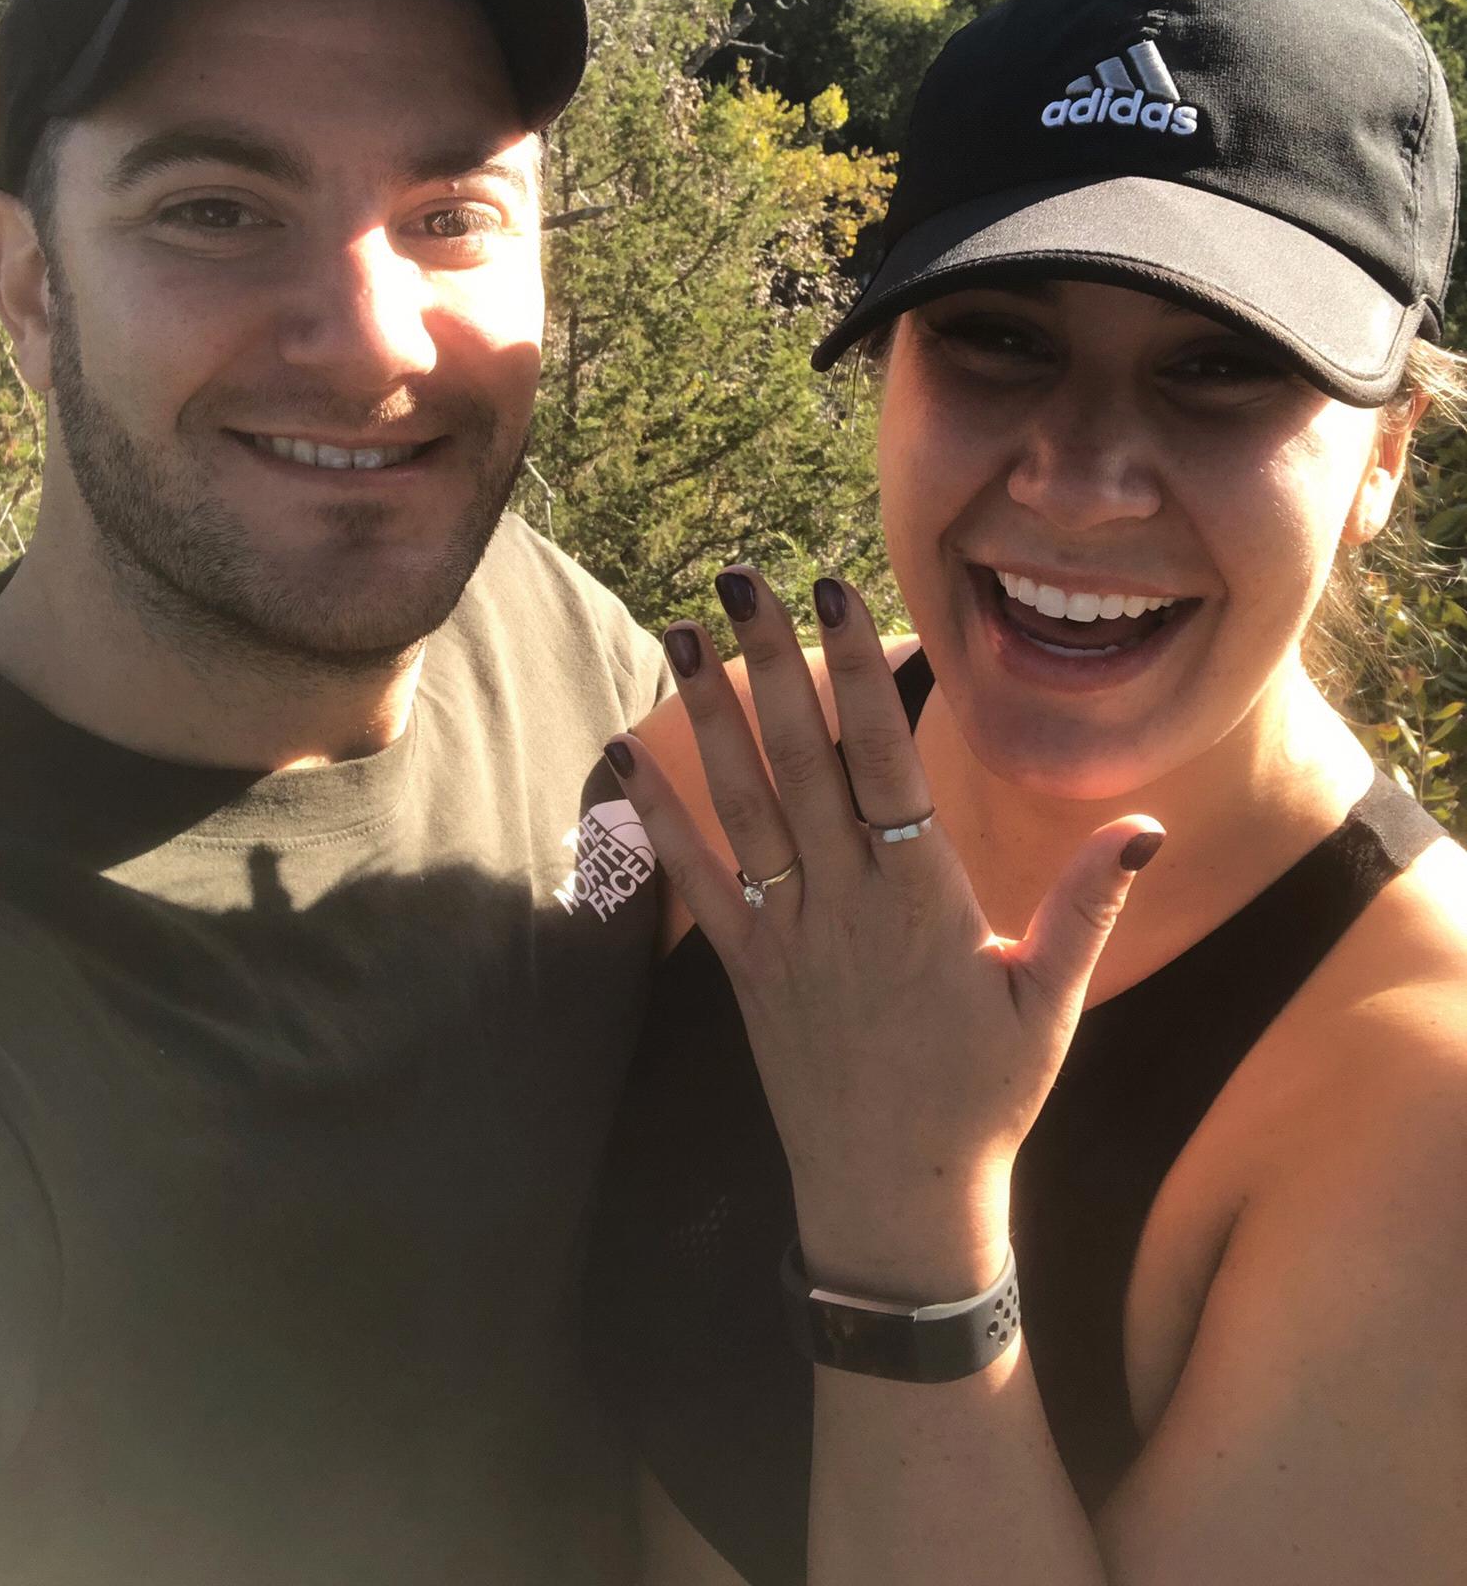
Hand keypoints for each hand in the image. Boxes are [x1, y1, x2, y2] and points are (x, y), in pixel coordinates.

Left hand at [607, 569, 1162, 1302]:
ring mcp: (785, 932)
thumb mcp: (1054, 1004)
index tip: (835, 597)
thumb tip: (1146, 824)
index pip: (886, 761)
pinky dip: (657, 812)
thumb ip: (1088, 905)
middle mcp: (844, 901)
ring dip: (710, 714)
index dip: (857, 674)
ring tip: (682, 630)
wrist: (895, 1196)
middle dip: (772, 661)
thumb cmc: (985, 1096)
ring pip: (743, 802)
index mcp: (923, 900)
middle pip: (803, 759)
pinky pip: (695, 878)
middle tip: (740, 576)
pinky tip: (624, 749)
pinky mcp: (744, 966)